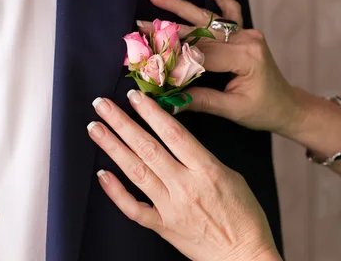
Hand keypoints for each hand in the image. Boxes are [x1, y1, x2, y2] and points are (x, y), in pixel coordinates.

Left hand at [88, 91, 281, 260]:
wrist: (245, 256)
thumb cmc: (245, 216)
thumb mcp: (232, 177)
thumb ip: (203, 159)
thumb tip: (178, 144)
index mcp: (206, 170)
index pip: (173, 133)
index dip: (151, 112)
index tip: (134, 96)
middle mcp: (185, 186)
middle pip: (147, 148)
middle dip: (122, 122)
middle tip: (102, 104)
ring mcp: (171, 208)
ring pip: (135, 172)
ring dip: (112, 147)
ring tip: (95, 128)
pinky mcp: (163, 227)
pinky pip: (133, 208)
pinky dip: (115, 191)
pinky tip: (102, 174)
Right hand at [139, 0, 308, 134]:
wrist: (287, 105)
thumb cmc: (264, 110)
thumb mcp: (232, 110)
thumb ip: (201, 100)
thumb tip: (168, 100)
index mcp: (245, 57)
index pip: (201, 55)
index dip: (174, 59)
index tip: (148, 60)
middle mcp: (246, 39)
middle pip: (199, 32)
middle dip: (167, 30)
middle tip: (139, 26)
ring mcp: (246, 32)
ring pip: (207, 17)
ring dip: (179, 5)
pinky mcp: (245, 32)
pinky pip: (230, 9)